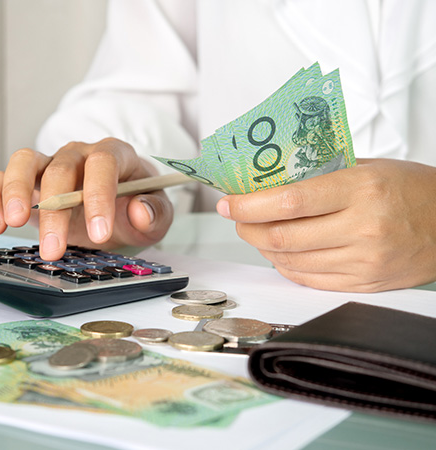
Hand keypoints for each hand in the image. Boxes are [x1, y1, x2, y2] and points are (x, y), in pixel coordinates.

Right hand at [0, 138, 173, 260]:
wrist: (118, 209)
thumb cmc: (136, 207)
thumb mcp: (157, 216)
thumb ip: (155, 213)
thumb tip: (140, 211)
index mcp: (115, 155)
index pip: (104, 163)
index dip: (99, 196)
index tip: (99, 233)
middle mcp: (79, 154)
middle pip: (61, 169)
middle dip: (56, 210)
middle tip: (54, 248)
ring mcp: (51, 164)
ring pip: (25, 162)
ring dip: (16, 192)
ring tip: (13, 224)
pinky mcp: (28, 181)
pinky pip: (3, 178)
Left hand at [216, 159, 435, 291]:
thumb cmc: (411, 190)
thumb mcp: (367, 167)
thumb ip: (318, 175)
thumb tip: (266, 183)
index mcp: (361, 190)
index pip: (289, 200)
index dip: (249, 205)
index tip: (229, 203)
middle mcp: (362, 228)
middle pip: (282, 236)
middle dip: (247, 227)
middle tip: (237, 217)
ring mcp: (363, 260)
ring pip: (290, 260)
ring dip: (263, 246)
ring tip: (256, 231)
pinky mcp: (363, 283)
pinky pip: (308, 279)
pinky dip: (285, 265)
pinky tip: (280, 251)